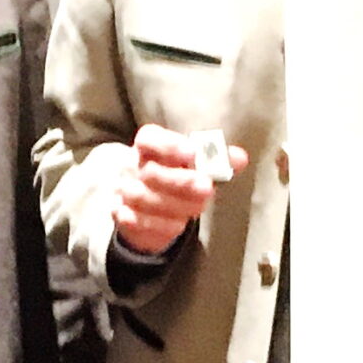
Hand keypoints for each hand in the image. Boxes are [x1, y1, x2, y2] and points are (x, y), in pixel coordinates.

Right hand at [113, 125, 243, 255]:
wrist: (146, 206)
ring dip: (174, 204)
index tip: (193, 153)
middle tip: (206, 187)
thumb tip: (240, 158)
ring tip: (198, 208)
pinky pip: (136, 221)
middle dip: (179, 181)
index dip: (170, 145)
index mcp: (148, 147)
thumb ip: (217, 160)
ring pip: (141, 197)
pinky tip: (179, 224)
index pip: (149, 138)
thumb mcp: (196, 166)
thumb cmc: (174, 177)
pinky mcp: (123, 215)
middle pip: (150, 171)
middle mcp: (132, 166)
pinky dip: (160, 224)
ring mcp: (124, 191)